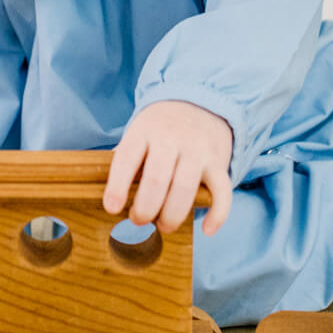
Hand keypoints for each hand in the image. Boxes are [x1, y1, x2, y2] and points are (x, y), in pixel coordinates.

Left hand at [102, 99, 233, 235]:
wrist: (202, 102)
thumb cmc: (161, 128)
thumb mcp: (139, 131)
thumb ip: (126, 158)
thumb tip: (110, 196)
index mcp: (144, 130)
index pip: (127, 157)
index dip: (117, 185)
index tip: (112, 208)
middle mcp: (171, 138)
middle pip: (156, 178)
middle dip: (145, 208)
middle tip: (139, 220)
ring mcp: (197, 150)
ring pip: (185, 188)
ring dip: (172, 216)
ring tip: (163, 226)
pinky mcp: (219, 162)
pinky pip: (222, 191)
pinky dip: (217, 214)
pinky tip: (206, 230)